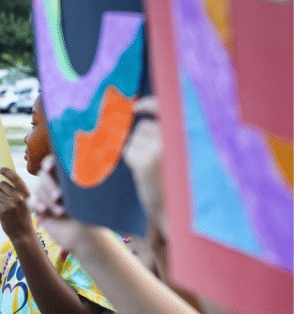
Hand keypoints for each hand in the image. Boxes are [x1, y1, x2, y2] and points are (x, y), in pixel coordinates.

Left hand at [0, 167, 32, 240]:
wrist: (23, 233)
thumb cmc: (23, 216)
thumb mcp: (26, 201)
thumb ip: (18, 191)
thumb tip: (3, 180)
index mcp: (25, 193)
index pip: (14, 177)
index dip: (5, 171)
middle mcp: (18, 197)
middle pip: (1, 184)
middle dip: (1, 189)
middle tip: (6, 198)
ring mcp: (10, 204)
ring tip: (7, 207)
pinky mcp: (2, 210)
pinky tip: (4, 212)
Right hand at [28, 155, 91, 251]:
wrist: (84, 238)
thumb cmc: (90, 216)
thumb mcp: (88, 196)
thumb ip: (82, 179)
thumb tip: (82, 162)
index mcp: (68, 178)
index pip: (55, 163)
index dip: (50, 162)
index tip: (51, 167)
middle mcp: (57, 185)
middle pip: (44, 175)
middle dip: (50, 185)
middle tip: (59, 196)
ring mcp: (47, 196)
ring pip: (38, 190)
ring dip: (48, 200)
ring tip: (61, 213)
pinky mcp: (41, 209)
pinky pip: (31, 202)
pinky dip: (36, 204)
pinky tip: (43, 210)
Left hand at [123, 96, 165, 234]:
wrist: (175, 210)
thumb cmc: (175, 178)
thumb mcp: (177, 151)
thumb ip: (165, 132)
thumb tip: (139, 109)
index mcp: (185, 133)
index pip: (164, 108)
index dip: (149, 104)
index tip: (137, 107)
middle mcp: (174, 138)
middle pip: (144, 126)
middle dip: (144, 140)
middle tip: (155, 159)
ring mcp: (158, 150)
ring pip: (135, 138)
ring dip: (139, 150)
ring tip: (153, 167)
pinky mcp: (144, 163)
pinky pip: (128, 151)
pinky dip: (132, 160)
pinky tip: (144, 172)